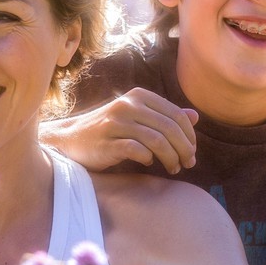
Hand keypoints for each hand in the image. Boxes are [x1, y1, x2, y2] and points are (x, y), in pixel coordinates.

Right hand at [47, 89, 197, 172]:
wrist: (70, 140)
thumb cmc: (109, 130)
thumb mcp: (138, 117)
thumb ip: (165, 116)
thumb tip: (195, 116)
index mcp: (139, 96)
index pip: (176, 115)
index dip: (190, 136)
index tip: (192, 153)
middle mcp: (128, 105)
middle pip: (170, 128)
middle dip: (185, 149)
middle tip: (188, 164)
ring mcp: (116, 122)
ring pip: (157, 141)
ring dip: (171, 158)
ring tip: (174, 169)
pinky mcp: (106, 141)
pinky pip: (137, 151)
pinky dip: (148, 159)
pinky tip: (149, 163)